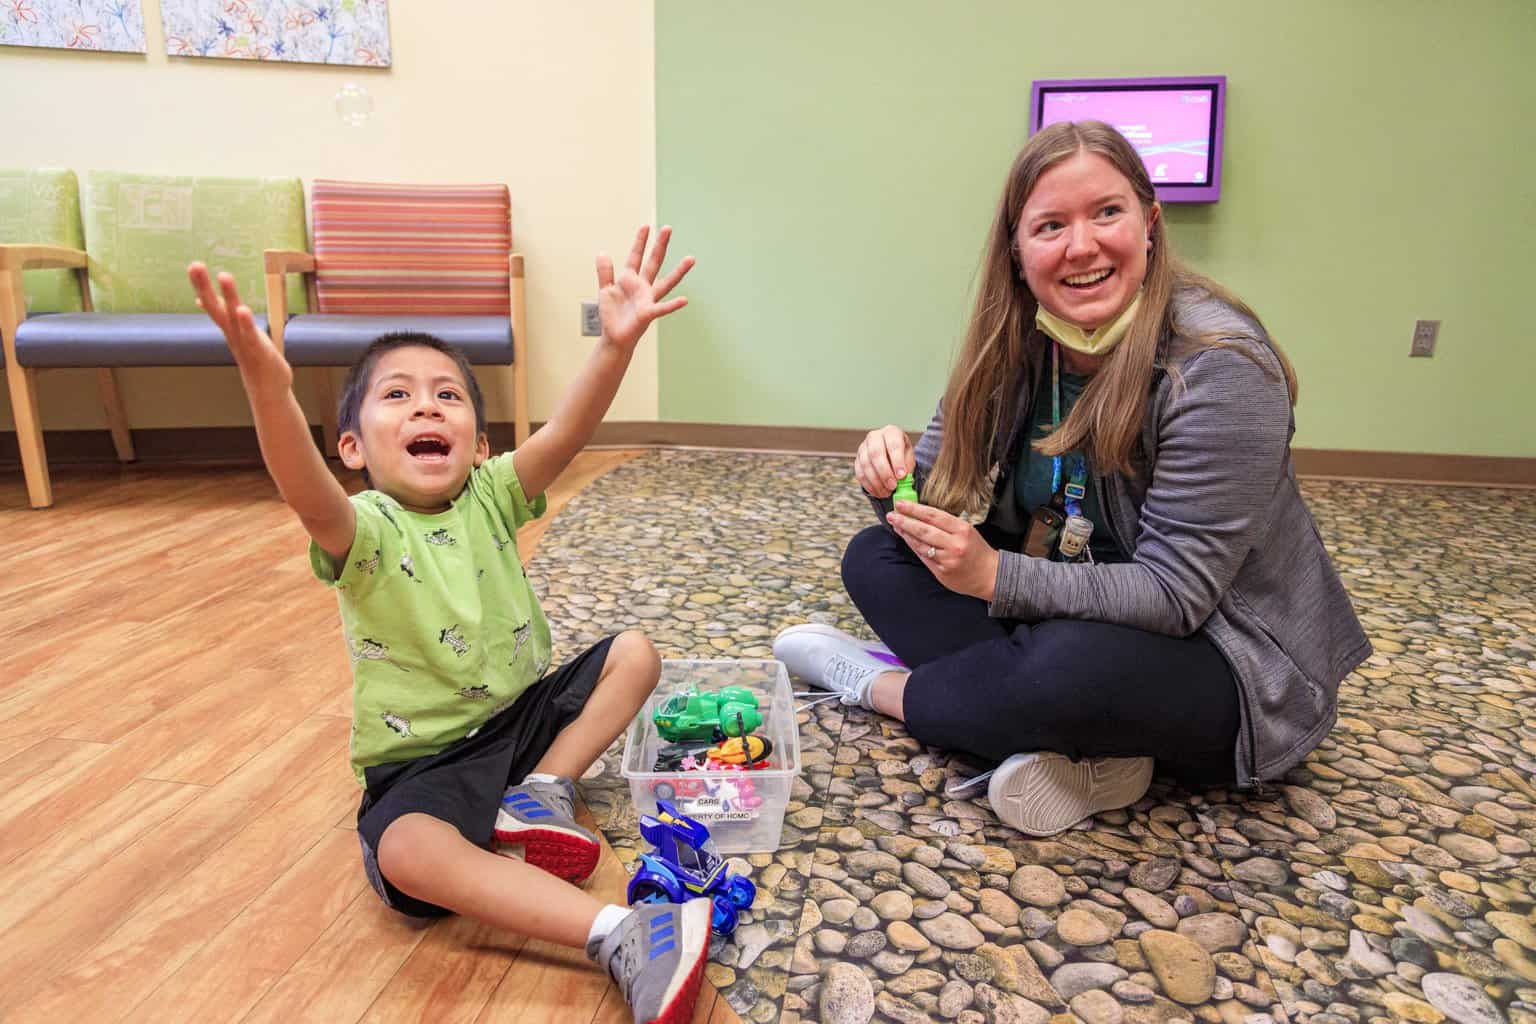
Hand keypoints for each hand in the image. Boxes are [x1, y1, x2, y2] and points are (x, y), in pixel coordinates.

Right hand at [188, 262, 292, 400]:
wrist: (267, 389)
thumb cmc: (254, 357)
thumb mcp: (237, 333)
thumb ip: (223, 315)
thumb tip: (200, 300)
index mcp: (229, 327)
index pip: (213, 303)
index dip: (203, 286)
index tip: (194, 265)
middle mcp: (232, 333)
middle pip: (216, 307)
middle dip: (205, 286)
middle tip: (194, 264)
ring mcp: (244, 342)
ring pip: (234, 317)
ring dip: (230, 297)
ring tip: (223, 275)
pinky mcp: (259, 351)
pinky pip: (251, 335)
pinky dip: (246, 323)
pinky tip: (243, 309)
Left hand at [595, 225, 694, 349]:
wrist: (614, 338)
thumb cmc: (612, 316)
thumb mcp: (605, 290)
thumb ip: (605, 272)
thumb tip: (603, 252)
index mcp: (630, 280)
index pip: (636, 256)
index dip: (640, 242)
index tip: (646, 226)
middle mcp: (642, 287)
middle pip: (653, 262)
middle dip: (660, 245)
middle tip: (668, 228)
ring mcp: (647, 299)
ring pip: (666, 282)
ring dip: (678, 271)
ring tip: (691, 259)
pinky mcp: (648, 314)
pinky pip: (662, 308)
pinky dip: (673, 305)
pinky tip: (684, 300)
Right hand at [854, 425, 913, 496]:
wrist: (891, 456)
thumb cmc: (902, 457)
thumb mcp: (909, 460)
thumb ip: (906, 469)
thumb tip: (901, 481)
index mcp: (891, 432)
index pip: (893, 444)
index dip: (897, 461)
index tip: (901, 476)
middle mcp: (875, 436)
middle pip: (876, 453)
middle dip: (884, 472)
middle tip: (892, 486)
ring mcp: (863, 447)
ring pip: (866, 464)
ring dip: (876, 481)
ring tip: (887, 492)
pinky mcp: (857, 459)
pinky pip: (860, 473)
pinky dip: (869, 485)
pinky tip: (878, 492)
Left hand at [887, 501, 998, 601]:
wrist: (990, 575)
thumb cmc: (977, 550)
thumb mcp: (967, 531)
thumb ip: (947, 524)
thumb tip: (921, 514)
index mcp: (962, 530)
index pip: (934, 516)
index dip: (915, 509)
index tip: (901, 504)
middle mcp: (955, 544)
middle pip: (924, 530)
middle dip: (905, 521)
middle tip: (892, 514)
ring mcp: (948, 559)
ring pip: (921, 544)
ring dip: (906, 534)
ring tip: (895, 525)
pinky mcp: (942, 572)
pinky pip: (924, 557)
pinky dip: (913, 547)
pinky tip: (906, 539)